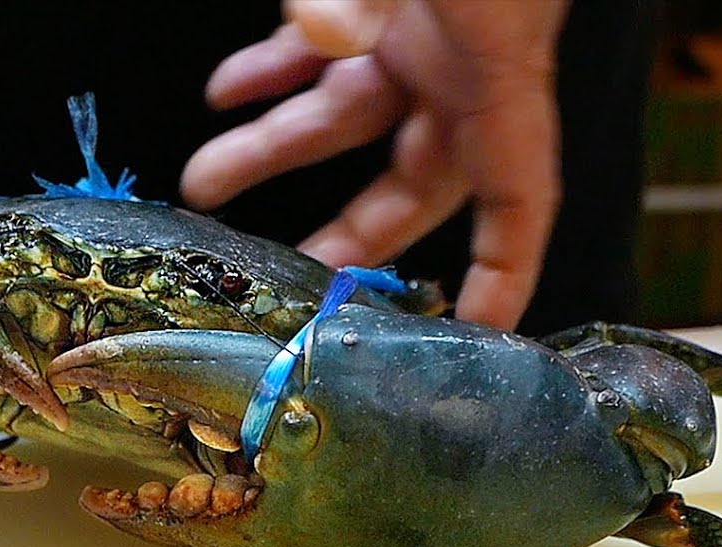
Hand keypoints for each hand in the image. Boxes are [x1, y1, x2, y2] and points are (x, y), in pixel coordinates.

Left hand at [180, 0, 567, 329]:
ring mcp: (419, 37)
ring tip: (202, 179)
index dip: (504, 275)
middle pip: (408, 183)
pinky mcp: (380, 4)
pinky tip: (223, 92)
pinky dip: (270, 70)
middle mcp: (462, 68)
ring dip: (271, 146)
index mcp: (497, 71)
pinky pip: (321, 50)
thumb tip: (317, 29)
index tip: (477, 338)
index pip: (519, 201)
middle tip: (282, 275)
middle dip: (343, 232)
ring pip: (343, 117)